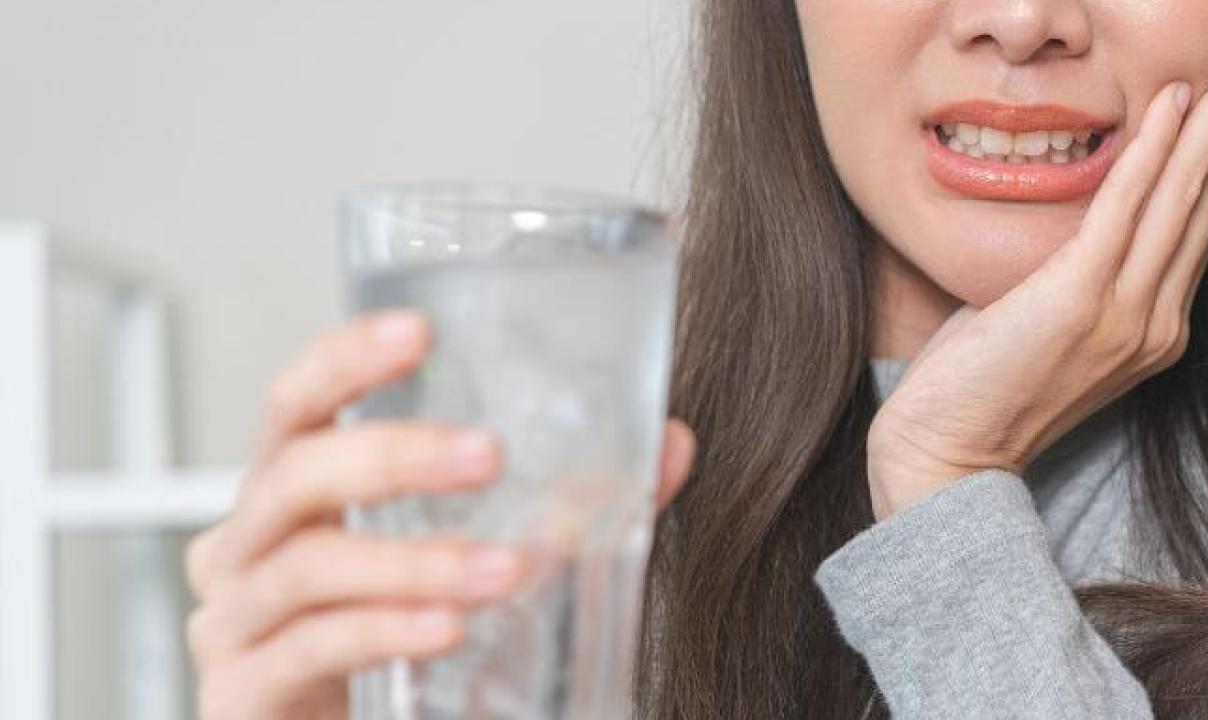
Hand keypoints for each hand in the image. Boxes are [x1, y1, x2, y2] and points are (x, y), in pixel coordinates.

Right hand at [183, 310, 697, 719]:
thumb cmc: (402, 646)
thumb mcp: (475, 563)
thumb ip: (567, 505)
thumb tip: (666, 442)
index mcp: (292, 495)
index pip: (297, 404)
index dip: (344, 359)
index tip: (419, 329)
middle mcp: (244, 546)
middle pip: (294, 473)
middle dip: (393, 454)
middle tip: (487, 454)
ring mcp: (235, 621)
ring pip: (312, 566)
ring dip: (415, 560)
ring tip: (504, 567)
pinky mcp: (242, 693)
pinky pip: (310, 649)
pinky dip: (383, 632)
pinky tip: (444, 629)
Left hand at [866, 21, 1207, 518]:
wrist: (945, 459)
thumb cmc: (981, 386)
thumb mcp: (1043, 314)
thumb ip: (1074, 266)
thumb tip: (1080, 212)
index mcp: (1154, 324)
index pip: (1202, 215)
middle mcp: (1156, 320)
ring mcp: (1126, 316)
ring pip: (1186, 193)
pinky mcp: (1082, 304)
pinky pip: (1128, 210)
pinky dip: (1154, 150)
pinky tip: (1177, 98)